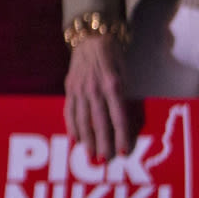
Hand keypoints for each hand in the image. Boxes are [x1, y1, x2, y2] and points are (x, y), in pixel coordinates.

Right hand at [64, 33, 134, 160]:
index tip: (124, 152)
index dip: (122, 136)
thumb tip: (128, 123)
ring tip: (90, 156)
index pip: (118, 116)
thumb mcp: (125, 73)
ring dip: (87, 140)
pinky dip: (72, 126)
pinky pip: (69, 111)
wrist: (90, 36)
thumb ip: (125, 96)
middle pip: (99, 122)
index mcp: (112, 84)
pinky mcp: (69, 87)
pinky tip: (75, 139)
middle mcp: (94, 88)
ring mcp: (79, 88)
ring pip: (83, 120)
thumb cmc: (113, 55)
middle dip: (103, 144)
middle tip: (106, 161)